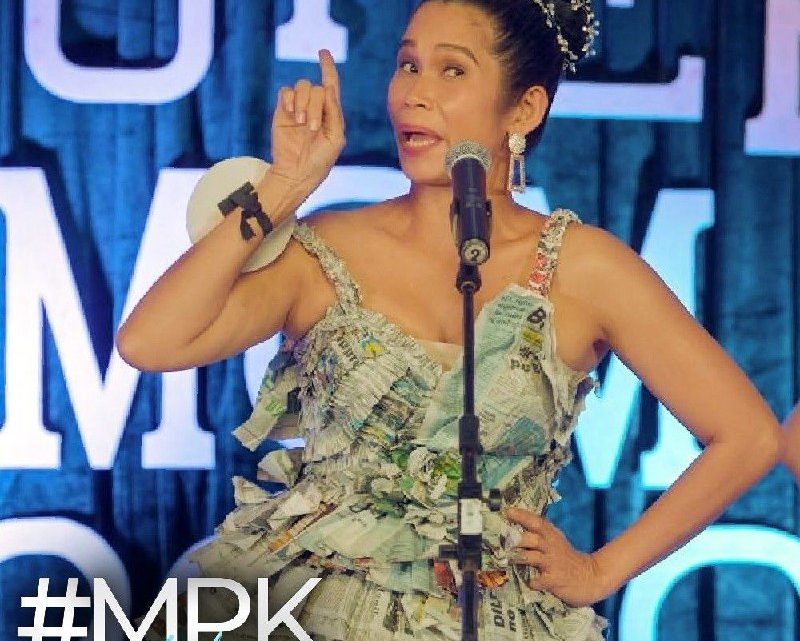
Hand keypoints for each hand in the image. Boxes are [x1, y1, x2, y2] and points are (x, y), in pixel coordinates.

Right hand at [270, 49, 345, 191]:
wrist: (295, 174)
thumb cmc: (319, 161)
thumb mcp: (335, 139)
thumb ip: (334, 113)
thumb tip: (327, 88)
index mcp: (330, 114)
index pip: (331, 85)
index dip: (328, 67)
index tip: (323, 52)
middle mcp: (314, 108)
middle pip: (316, 88)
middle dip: (315, 106)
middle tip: (310, 127)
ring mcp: (298, 109)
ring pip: (301, 87)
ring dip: (303, 103)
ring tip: (300, 123)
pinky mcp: (282, 112)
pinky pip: (285, 92)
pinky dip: (289, 100)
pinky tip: (291, 114)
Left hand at [505, 506, 609, 607]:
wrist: (591, 578)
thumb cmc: (567, 559)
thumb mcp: (556, 542)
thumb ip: (540, 535)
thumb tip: (513, 529)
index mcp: (552, 536)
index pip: (537, 522)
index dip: (522, 516)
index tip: (507, 511)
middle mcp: (552, 547)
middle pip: (533, 539)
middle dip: (517, 539)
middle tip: (502, 539)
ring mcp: (553, 564)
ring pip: (533, 558)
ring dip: (519, 558)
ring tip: (507, 560)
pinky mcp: (555, 580)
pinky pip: (539, 580)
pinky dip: (532, 581)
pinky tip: (529, 582)